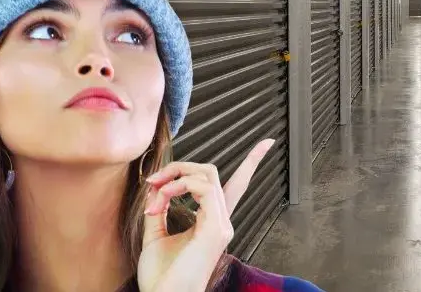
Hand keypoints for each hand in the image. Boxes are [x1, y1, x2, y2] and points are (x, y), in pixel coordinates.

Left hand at [136, 139, 275, 291]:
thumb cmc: (161, 278)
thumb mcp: (155, 236)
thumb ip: (159, 210)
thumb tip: (156, 188)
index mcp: (212, 223)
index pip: (236, 186)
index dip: (252, 162)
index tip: (267, 143)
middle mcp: (221, 221)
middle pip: (210, 173)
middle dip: (180, 167)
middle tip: (153, 181)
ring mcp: (221, 224)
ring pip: (206, 174)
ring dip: (175, 176)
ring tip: (154, 193)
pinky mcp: (215, 227)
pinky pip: (202, 188)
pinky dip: (179, 185)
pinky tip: (163, 197)